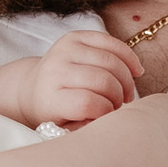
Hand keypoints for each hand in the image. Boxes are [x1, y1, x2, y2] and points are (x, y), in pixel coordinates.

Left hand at [21, 29, 142, 125]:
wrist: (33, 88)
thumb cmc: (54, 113)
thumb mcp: (66, 129)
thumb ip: (88, 128)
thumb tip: (111, 118)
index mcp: (50, 98)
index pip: (86, 103)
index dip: (106, 110)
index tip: (108, 116)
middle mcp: (55, 70)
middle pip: (102, 80)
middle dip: (119, 95)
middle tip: (119, 104)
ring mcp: (64, 50)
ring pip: (110, 61)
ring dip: (126, 79)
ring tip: (124, 92)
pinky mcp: (74, 37)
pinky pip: (110, 42)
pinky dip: (128, 56)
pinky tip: (134, 71)